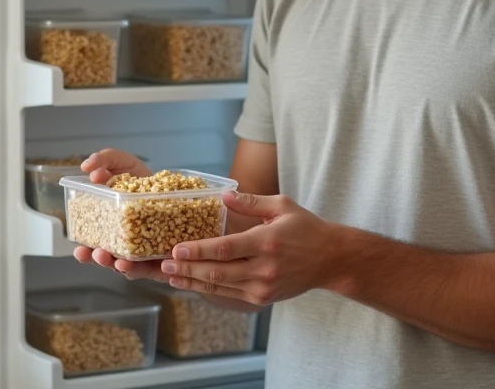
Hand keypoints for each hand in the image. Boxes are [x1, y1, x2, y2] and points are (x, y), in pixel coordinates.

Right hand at [71, 149, 164, 280]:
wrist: (170, 181)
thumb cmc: (138, 176)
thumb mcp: (119, 161)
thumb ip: (102, 161)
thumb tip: (87, 168)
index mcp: (107, 227)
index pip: (92, 246)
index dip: (84, 252)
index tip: (80, 250)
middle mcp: (123, 242)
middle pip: (109, 260)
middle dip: (100, 260)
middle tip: (97, 254)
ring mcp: (142, 248)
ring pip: (130, 266)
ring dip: (122, 266)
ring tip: (118, 262)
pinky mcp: (161, 251)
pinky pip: (153, 264)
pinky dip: (149, 265)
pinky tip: (147, 261)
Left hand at [159, 190, 337, 305]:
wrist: (331, 260)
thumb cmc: (306, 228)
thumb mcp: (283, 205)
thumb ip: (252, 202)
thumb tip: (224, 196)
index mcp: (267, 242)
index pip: (226, 248)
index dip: (199, 250)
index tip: (177, 248)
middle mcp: (264, 268)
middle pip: (217, 271)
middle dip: (187, 268)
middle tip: (163, 263)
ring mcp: (262, 287)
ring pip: (220, 286)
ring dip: (192, 281)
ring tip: (168, 274)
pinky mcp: (262, 299)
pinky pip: (229, 294)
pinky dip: (206, 289)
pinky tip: (190, 283)